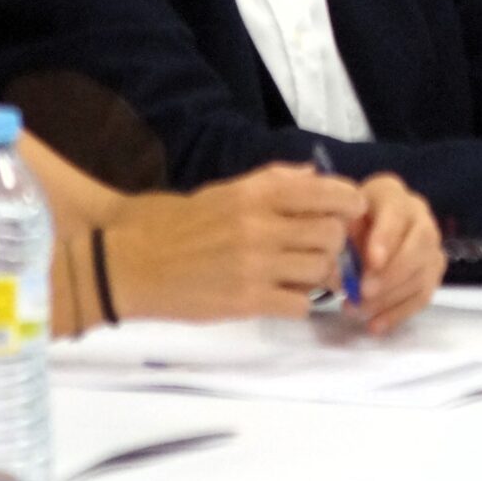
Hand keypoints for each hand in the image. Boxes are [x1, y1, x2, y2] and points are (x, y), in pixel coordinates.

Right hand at [103, 163, 365, 322]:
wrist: (126, 263)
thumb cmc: (172, 223)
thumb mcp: (223, 190)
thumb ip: (272, 182)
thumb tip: (316, 176)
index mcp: (254, 194)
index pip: (326, 192)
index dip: (350, 203)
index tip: (355, 211)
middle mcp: (259, 226)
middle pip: (331, 233)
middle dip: (338, 243)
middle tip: (326, 250)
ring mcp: (254, 266)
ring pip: (322, 270)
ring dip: (323, 275)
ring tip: (308, 275)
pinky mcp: (245, 301)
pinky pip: (299, 304)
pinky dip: (300, 302)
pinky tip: (285, 296)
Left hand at [349, 174, 443, 335]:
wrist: (360, 228)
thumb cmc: (343, 221)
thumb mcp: (336, 218)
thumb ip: (338, 231)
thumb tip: (335, 255)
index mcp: (391, 194)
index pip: (395, 212)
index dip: (386, 238)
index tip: (371, 261)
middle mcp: (420, 216)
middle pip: (419, 244)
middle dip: (392, 273)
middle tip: (363, 292)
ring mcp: (431, 245)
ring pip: (423, 273)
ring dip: (391, 297)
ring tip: (358, 310)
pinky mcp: (432, 272)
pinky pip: (423, 296)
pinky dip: (399, 314)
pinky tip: (375, 326)